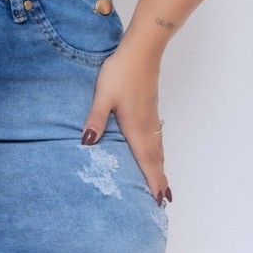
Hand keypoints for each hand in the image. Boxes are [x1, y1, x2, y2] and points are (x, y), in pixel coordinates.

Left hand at [80, 40, 170, 205]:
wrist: (141, 51)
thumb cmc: (121, 73)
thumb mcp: (103, 96)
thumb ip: (96, 119)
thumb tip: (87, 144)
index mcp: (136, 128)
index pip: (146, 161)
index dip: (153, 181)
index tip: (159, 201)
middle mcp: (147, 126)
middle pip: (156, 158)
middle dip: (160, 180)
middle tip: (164, 201)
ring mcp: (151, 116)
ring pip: (158, 148)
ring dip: (160, 166)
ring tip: (163, 183)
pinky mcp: (150, 107)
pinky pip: (157, 137)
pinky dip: (158, 151)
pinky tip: (154, 149)